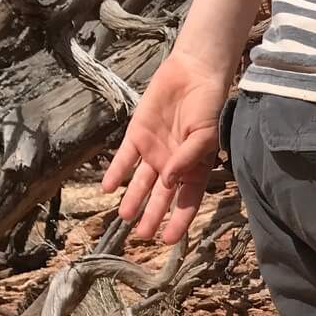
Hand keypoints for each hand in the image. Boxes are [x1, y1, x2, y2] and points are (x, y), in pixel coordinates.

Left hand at [100, 51, 232, 243]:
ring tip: (124, 217)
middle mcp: (172, 166)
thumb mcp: (203, 136)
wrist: (193, 74)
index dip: (178, 222)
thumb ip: (187, 160)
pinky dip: (115, 172)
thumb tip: (169, 183)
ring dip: (132, 199)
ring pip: (140, 182)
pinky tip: (107, 188)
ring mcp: (153, 152)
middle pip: (160, 197)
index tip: (168, 240)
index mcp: (194, 169)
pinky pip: (124, 158)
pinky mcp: (137, 136)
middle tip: (142, 236)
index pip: (186, 202)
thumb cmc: (207, 107)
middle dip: (152, 216)